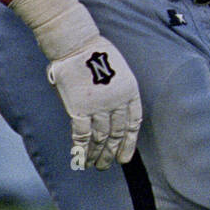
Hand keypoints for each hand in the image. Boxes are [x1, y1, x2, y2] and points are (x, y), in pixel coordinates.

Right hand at [7, 0, 141, 169]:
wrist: (76, 43)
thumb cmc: (95, 52)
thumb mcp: (118, 69)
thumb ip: (117, 91)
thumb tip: (110, 111)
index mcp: (130, 90)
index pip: (133, 123)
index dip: (129, 142)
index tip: (125, 156)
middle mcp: (117, 102)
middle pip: (116, 133)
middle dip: (111, 151)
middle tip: (108, 165)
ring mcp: (99, 106)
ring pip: (100, 137)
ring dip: (97, 154)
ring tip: (95, 165)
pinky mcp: (80, 109)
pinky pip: (82, 135)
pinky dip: (81, 150)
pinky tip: (80, 160)